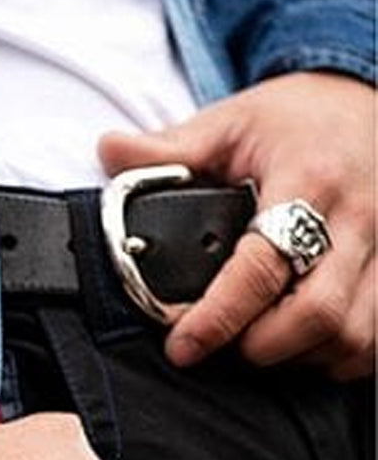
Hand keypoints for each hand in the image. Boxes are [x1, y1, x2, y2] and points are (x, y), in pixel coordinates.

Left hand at [99, 72, 375, 379]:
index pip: (262, 268)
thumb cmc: (295, 119)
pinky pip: (373, 343)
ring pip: (350, 336)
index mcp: (310, 182)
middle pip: (316, 315)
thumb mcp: (230, 122)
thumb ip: (168, 148)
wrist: (365, 102)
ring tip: (255, 343)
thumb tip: (108, 151)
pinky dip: (335, 358)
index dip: (216, 318)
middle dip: (258, 347)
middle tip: (219, 346)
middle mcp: (359, 220)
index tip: (180, 347)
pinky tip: (299, 347)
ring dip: (297, 356)